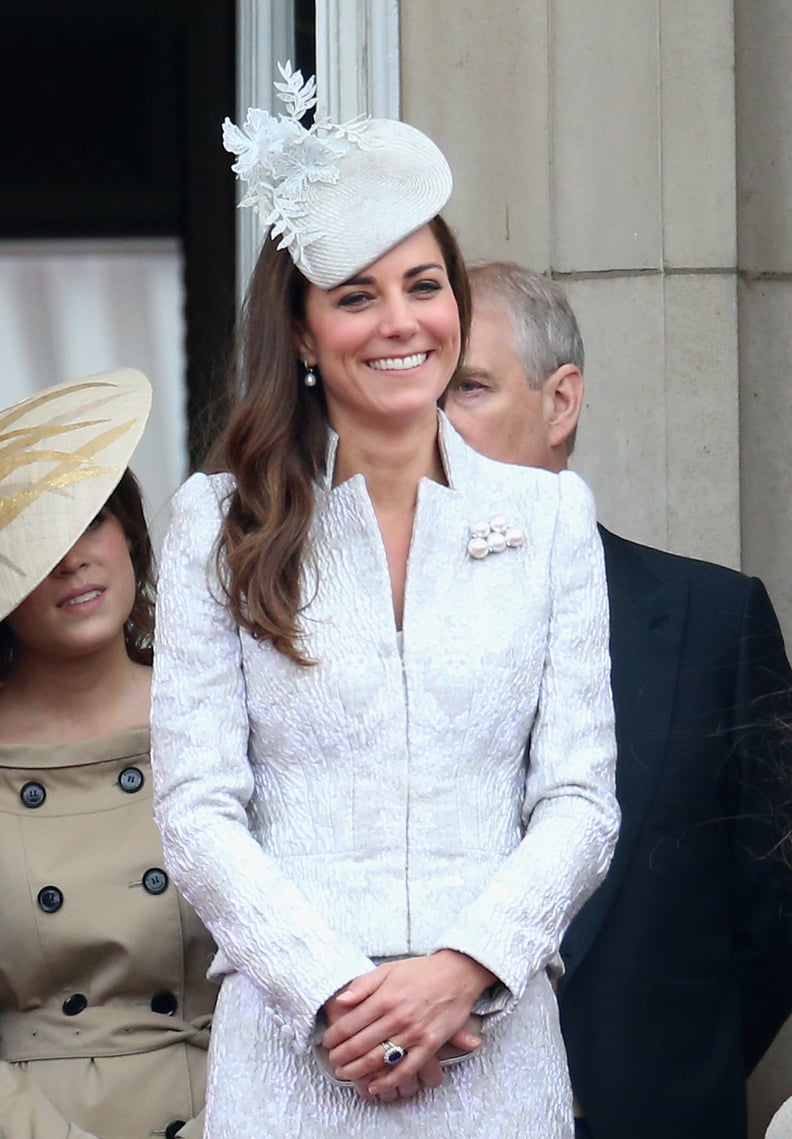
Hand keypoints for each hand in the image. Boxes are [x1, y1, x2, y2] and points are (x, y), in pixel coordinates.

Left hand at [322, 951, 493, 1096]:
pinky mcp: (430, 1045)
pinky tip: (374, 1086)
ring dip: (358, 1070)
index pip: (350, 1023)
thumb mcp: (388, 969)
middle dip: (341, 1056)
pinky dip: (388, 1081)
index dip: (334, 1036)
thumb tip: (341, 1000)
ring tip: (345, 1074)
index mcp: (385, 998)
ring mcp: (414, 1033)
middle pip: (360, 1044)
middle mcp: (397, 1017)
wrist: (457, 974)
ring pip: (379, 1059)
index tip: (327, 1042)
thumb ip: (363, 985)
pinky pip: (406, 1069)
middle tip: (333, 1061)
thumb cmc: (421, 971)